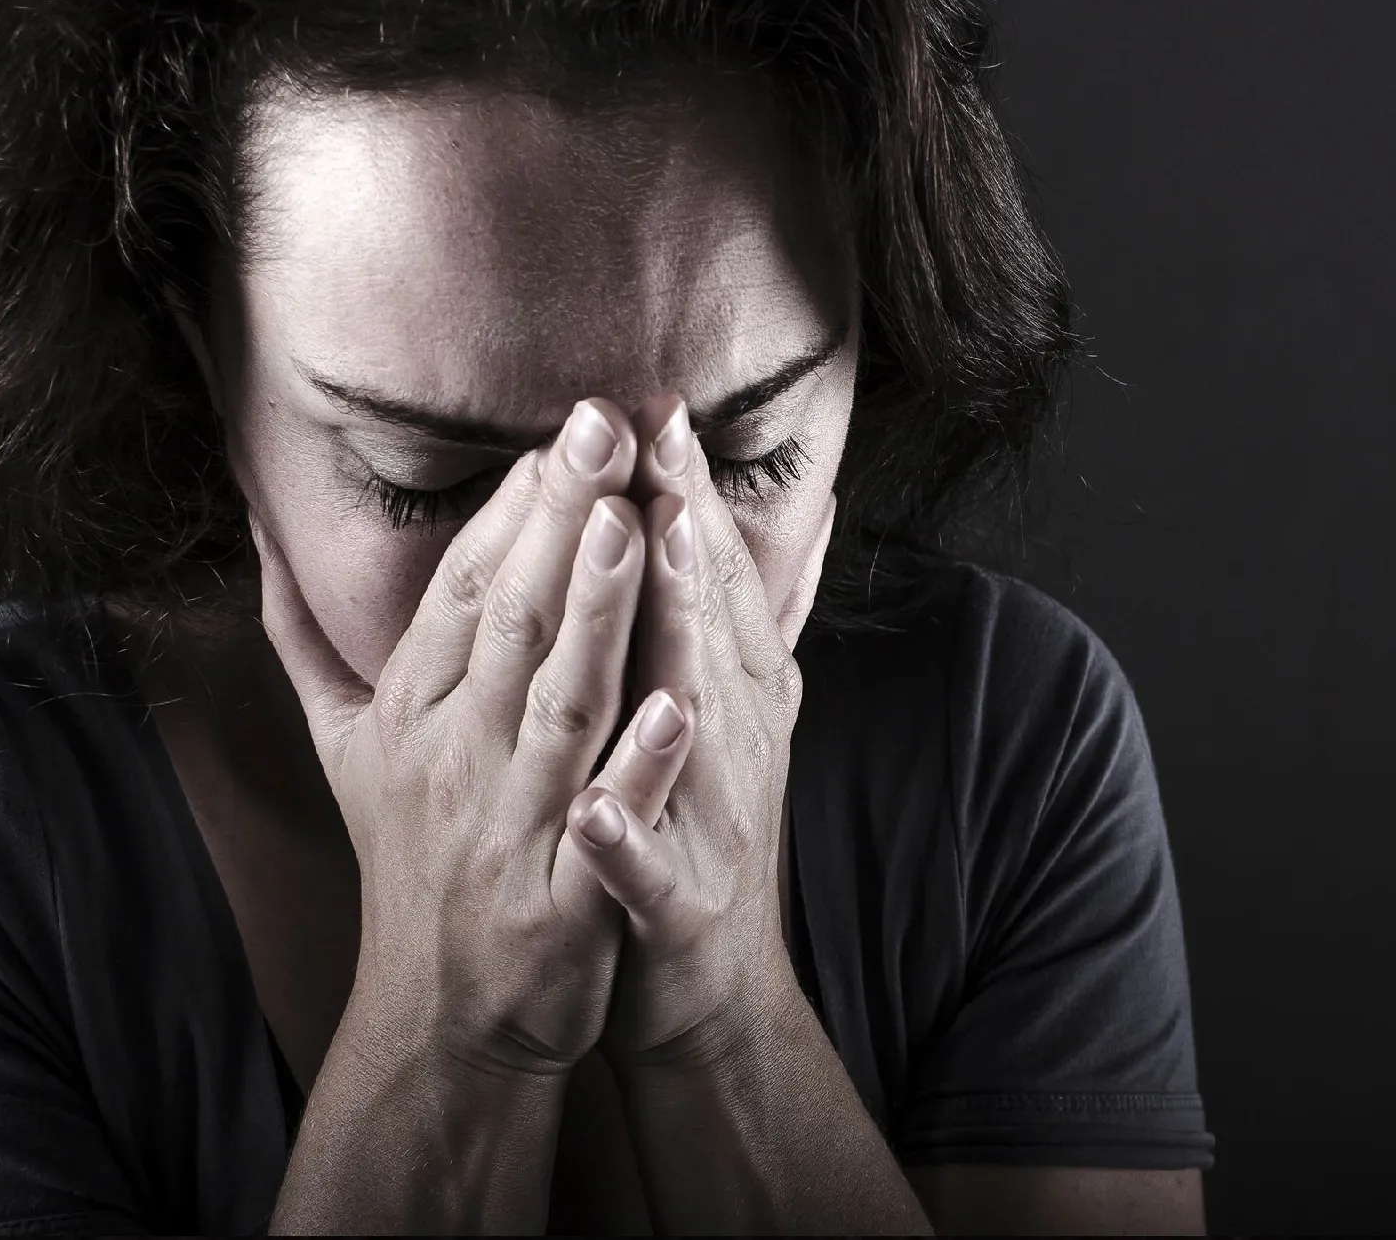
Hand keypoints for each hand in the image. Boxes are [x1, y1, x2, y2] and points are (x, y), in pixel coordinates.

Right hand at [252, 397, 679, 1077]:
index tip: (562, 428)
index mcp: (413, 712)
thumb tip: (256, 525)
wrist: (441, 1011)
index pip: (463, 591)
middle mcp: (454, 756)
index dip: (512, 509)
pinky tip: (683, 708)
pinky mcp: (561, 899)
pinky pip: (605, 826)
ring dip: (596, 616)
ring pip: (557, 705)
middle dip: (559, 522)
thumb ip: (305, 633)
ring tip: (634, 528)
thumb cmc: (410, 853)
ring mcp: (508, 827)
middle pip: (510, 623)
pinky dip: (640, 768)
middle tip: (605, 425)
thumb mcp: (342, 743)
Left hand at [571, 393, 836, 1064]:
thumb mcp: (733, 714)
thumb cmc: (701, 829)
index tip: (661, 405)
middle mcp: (734, 745)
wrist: (713, 989)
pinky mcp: (676, 910)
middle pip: (712, 626)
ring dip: (680, 639)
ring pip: (696, 722)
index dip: (693, 493)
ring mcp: (712, 824)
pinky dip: (628, 841)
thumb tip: (801, 516)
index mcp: (732, 696)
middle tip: (662, 439)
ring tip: (658, 555)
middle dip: (691, 531)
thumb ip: (748, 619)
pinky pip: (649, 874)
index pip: (715, 581)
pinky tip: (595, 811)